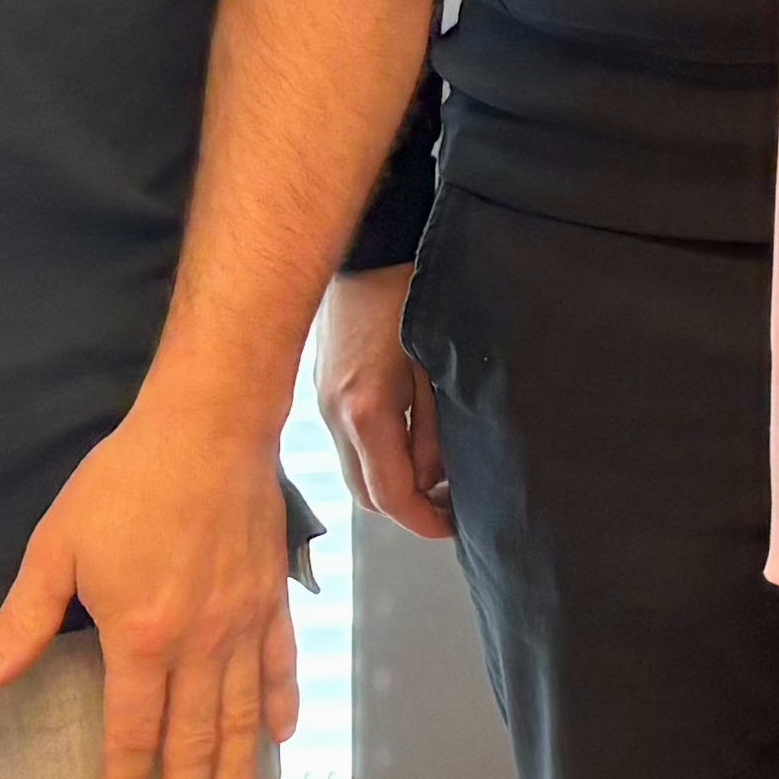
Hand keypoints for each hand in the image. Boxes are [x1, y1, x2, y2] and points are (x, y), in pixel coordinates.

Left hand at [0, 400, 296, 778]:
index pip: (131, 729)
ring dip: (239, 771)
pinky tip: (279, 734)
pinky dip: (279, 703)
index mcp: (140, 639)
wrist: (209, 429)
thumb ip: (24, 621)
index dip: (126, 778)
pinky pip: (279, 665)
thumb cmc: (125, 482)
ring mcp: (242, 625)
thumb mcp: (57, 547)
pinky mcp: (270, 599)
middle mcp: (198, 646)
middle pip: (194, 739)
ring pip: (241, 716)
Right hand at [315, 266, 449, 536]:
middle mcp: (337, 417)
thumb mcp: (437, 366)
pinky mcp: (324, 392)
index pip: (390, 495)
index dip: (424, 521)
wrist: (368, 251)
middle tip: (451, 506)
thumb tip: (437, 478)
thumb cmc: (408, 298)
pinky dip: (379, 458)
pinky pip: (350, 445)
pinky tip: (411, 444)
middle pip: (368, 495)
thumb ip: (437, 429)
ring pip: (357, 472)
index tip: (453, 527)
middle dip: (410, 509)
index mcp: (366, 412)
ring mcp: (324, 406)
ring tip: (437, 477)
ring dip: (393, 484)